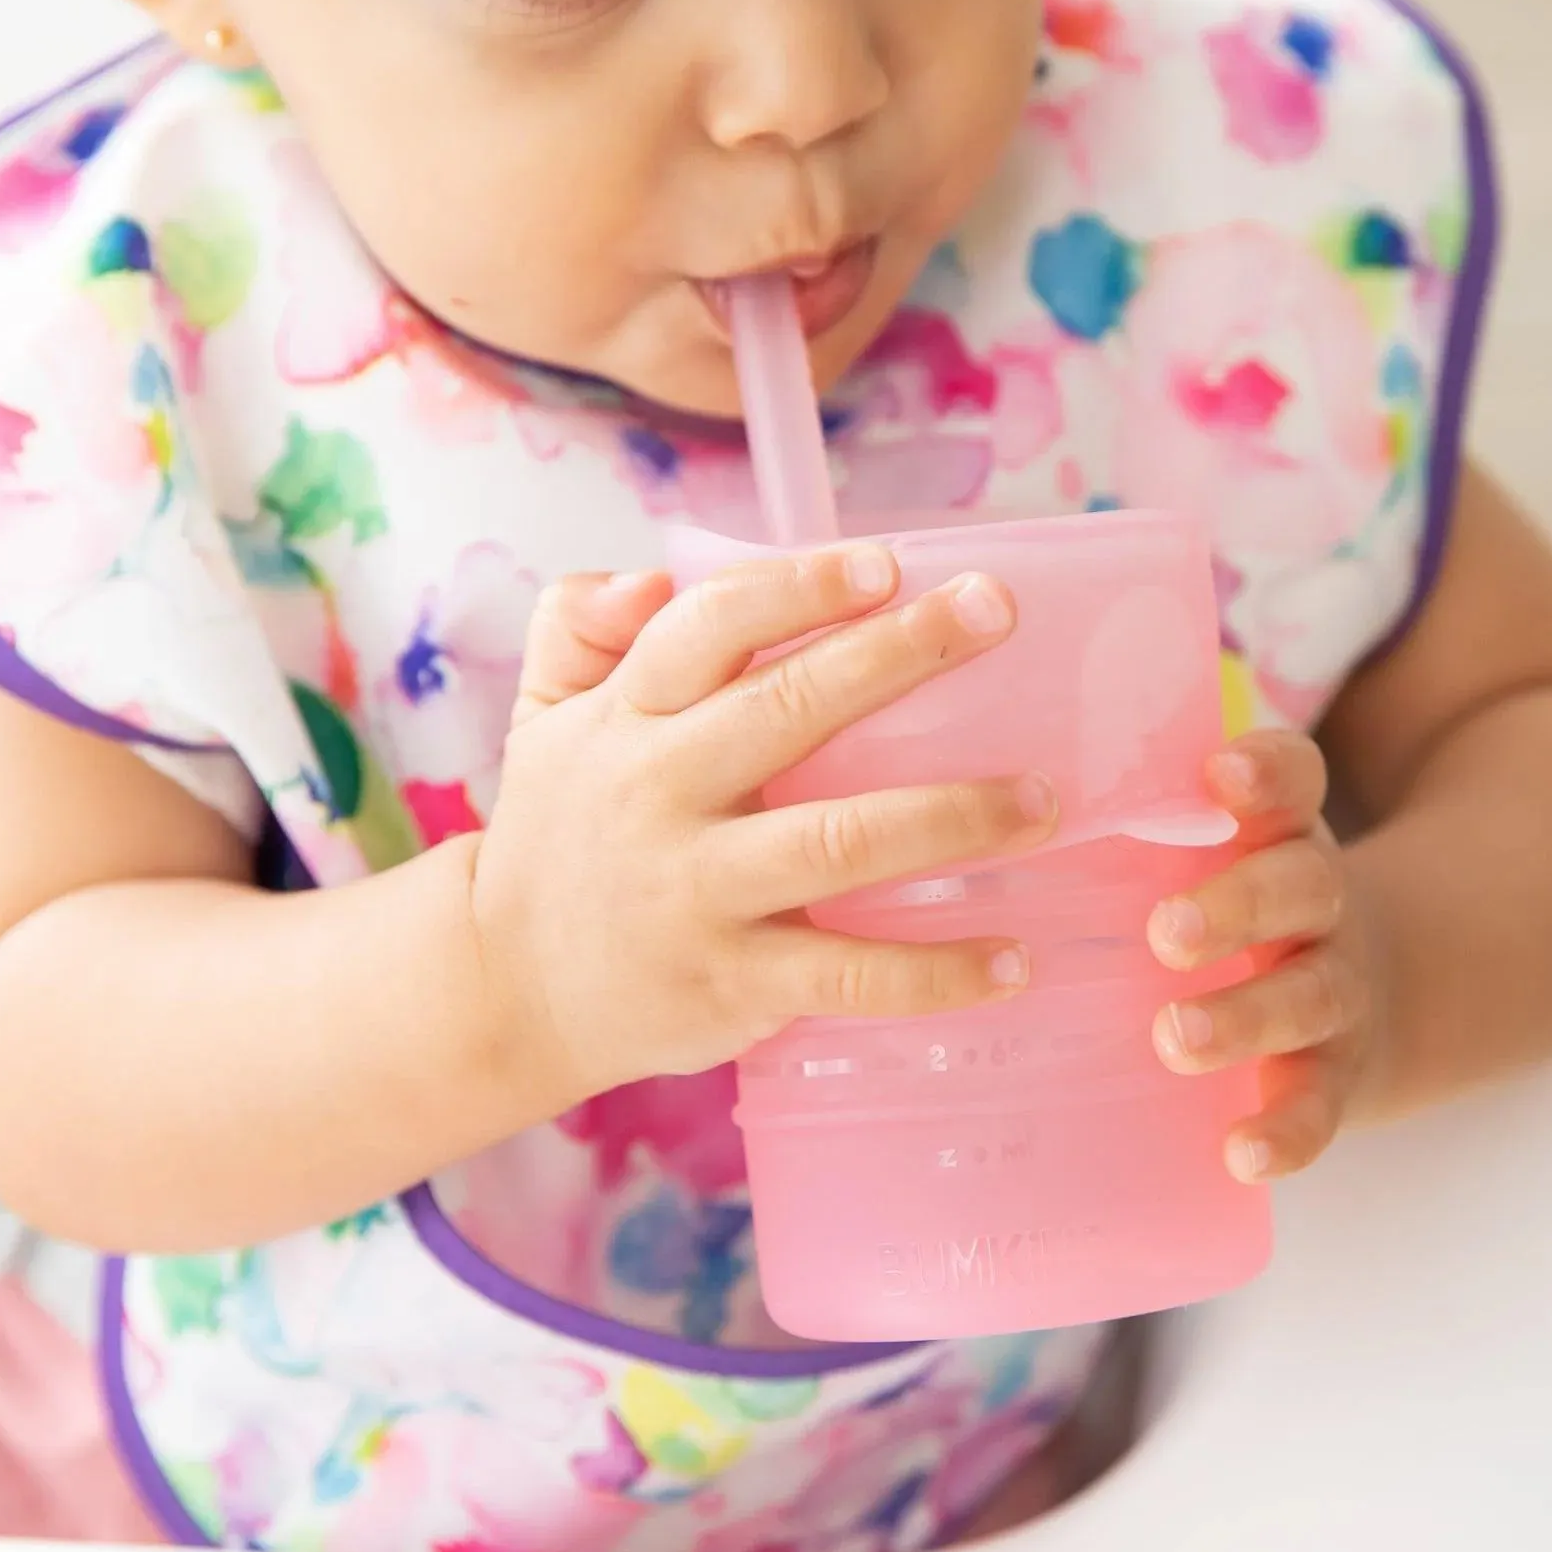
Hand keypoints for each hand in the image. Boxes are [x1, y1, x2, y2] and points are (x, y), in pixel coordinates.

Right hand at [473, 548, 1062, 1112]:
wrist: (508, 987)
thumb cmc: (557, 835)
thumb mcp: (541, 716)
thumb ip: (578, 626)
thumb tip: (648, 576)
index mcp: (624, 717)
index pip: (707, 628)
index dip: (796, 588)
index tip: (887, 564)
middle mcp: (659, 793)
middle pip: (791, 709)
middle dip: (901, 654)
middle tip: (998, 614)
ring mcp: (699, 892)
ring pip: (838, 841)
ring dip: (953, 815)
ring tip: (1043, 801)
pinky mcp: (732, 984)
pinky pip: (848, 974)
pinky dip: (935, 972)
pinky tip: (1011, 959)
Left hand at [1145, 730, 1388, 1184]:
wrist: (1368, 995)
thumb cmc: (1230, 904)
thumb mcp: (1200, 850)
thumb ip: (1121, 829)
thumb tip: (965, 818)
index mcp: (1277, 832)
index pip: (1292, 780)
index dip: (1266, 773)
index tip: (1220, 773)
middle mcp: (1317, 903)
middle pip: (1301, 886)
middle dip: (1236, 906)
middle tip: (1163, 932)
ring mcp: (1334, 989)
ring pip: (1309, 995)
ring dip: (1244, 1017)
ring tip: (1175, 1036)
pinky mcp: (1336, 1074)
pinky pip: (1320, 1104)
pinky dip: (1286, 1129)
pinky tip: (1242, 1152)